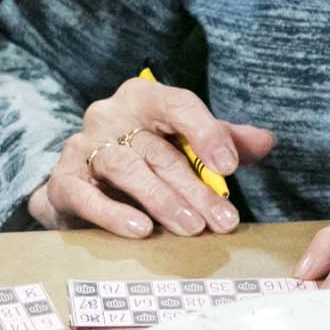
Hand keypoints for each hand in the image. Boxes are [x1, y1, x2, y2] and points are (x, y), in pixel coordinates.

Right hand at [26, 75, 274, 238]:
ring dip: (161, 200)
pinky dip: (113, 213)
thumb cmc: (141, 157)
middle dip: (194, 187)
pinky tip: (140, 231)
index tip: (231, 166)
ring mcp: (82, 146)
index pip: (177, 104)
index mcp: (142, 98)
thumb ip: (222, 140)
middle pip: (157, 149)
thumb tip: (267, 141)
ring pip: (125, 168)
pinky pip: (85, 195)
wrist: (79, 183)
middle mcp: (109, 115)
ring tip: (190, 227)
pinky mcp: (62, 180)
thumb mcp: (183, 144)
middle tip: (223, 220)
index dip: (206, 132)